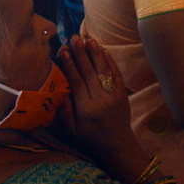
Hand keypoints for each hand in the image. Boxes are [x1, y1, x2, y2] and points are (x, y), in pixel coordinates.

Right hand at [56, 36, 133, 155]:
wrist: (117, 144)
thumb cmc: (90, 138)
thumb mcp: (72, 130)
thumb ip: (64, 111)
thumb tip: (61, 90)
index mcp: (85, 109)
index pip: (76, 82)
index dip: (69, 65)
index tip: (63, 50)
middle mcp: (100, 100)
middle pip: (89, 73)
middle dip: (81, 54)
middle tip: (74, 38)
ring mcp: (113, 95)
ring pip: (103, 70)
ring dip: (95, 53)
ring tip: (88, 39)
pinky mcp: (122, 93)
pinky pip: (116, 74)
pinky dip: (110, 61)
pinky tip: (103, 50)